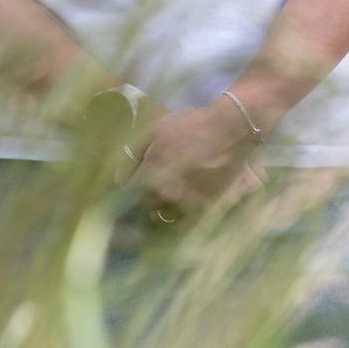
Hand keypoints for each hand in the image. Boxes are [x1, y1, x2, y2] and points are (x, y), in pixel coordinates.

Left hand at [121, 99, 264, 220]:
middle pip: (146, 206)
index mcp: (151, 176)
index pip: (129, 193)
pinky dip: (181, 215)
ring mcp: (187, 204)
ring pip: (165, 216)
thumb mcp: (154, 131)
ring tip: (167, 195)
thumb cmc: (188, 126)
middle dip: (144, 197)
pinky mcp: (206, 208)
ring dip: (162, 207)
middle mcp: (166, 195)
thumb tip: (119, 178)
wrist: (229, 131)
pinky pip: (186, 221)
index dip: (129, 186)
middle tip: (150, 185)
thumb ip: (133, 155)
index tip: (133, 180)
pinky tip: (183, 202)